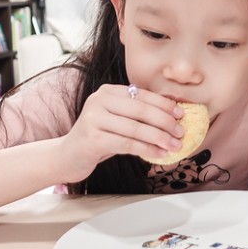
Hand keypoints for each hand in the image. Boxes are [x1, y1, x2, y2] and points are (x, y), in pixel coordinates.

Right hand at [55, 84, 184, 181]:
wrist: (66, 156)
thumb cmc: (98, 137)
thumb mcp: (116, 119)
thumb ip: (136, 114)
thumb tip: (173, 117)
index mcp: (108, 91)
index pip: (142, 95)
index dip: (164, 105)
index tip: (181, 114)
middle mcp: (99, 100)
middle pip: (141, 110)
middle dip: (165, 122)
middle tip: (181, 132)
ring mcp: (93, 119)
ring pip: (136, 128)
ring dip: (160, 138)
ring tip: (175, 146)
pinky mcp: (92, 139)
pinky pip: (127, 144)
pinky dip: (147, 149)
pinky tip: (160, 154)